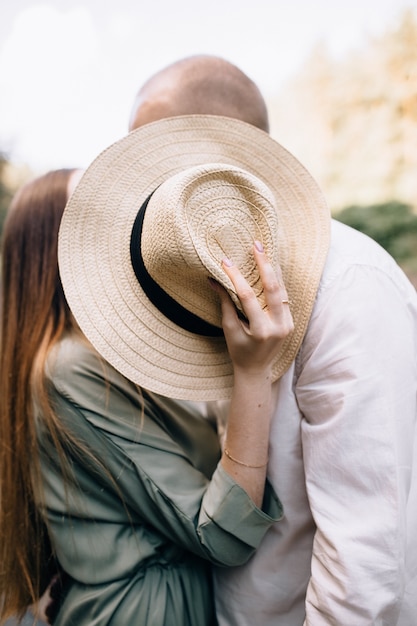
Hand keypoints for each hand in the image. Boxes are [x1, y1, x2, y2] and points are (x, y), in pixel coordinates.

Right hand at [211, 241, 293, 376]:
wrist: (257, 370)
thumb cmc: (239, 351)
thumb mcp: (229, 328)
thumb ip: (225, 303)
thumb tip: (214, 279)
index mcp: (261, 331)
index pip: (247, 297)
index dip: (236, 277)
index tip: (225, 261)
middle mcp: (279, 326)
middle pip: (272, 288)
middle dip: (264, 264)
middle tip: (256, 245)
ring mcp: (288, 323)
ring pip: (281, 289)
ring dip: (273, 269)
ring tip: (264, 250)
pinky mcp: (291, 321)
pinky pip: (284, 296)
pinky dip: (277, 281)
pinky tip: (270, 266)